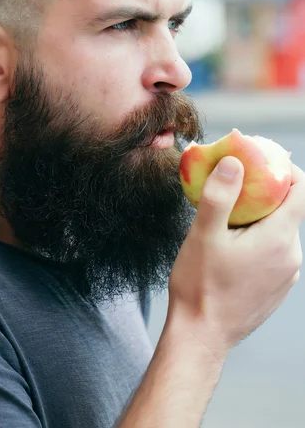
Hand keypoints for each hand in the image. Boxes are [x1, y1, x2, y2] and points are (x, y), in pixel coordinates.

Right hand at [168, 157, 303, 359]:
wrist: (202, 336)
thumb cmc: (200, 285)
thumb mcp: (204, 234)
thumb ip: (220, 195)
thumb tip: (233, 162)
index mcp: (278, 239)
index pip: (301, 191)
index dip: (285, 169)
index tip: (262, 158)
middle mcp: (291, 256)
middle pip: (288, 209)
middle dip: (265, 191)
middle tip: (235, 184)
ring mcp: (286, 275)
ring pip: (280, 231)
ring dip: (260, 217)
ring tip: (228, 216)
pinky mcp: (277, 287)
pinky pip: (275, 251)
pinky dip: (259, 238)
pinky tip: (232, 244)